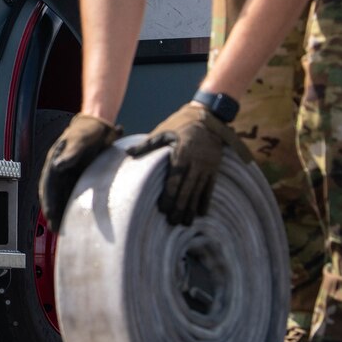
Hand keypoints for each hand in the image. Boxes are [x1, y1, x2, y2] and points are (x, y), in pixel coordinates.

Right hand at [37, 114, 121, 233]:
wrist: (99, 126)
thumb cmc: (88, 131)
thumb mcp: (80, 140)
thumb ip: (71, 153)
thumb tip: (58, 167)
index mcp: (54, 162)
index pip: (47, 185)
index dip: (48, 201)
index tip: (50, 214)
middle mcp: (58, 172)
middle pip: (53, 195)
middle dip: (53, 212)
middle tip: (56, 230)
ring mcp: (68, 176)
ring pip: (62, 198)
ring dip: (62, 213)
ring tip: (64, 231)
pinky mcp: (78, 179)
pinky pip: (73, 196)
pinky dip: (72, 208)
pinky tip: (75, 220)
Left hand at [128, 100, 235, 225]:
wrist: (209, 119)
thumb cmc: (180, 125)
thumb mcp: (163, 131)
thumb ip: (146, 145)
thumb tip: (127, 154)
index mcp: (182, 153)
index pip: (175, 178)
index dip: (169, 195)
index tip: (162, 209)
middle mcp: (196, 162)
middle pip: (187, 188)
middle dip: (179, 206)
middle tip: (173, 222)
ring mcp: (207, 166)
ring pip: (198, 191)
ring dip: (192, 208)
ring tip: (185, 222)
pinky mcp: (214, 168)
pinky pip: (210, 187)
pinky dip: (205, 201)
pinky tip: (201, 214)